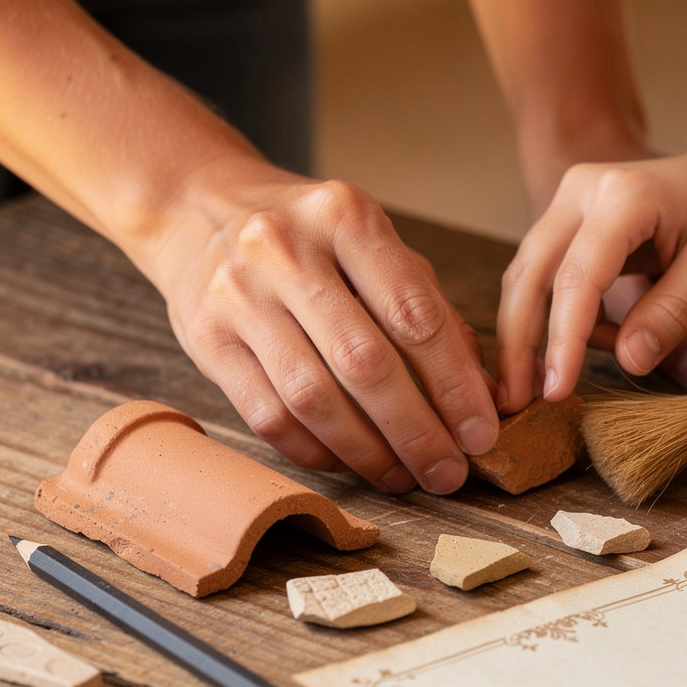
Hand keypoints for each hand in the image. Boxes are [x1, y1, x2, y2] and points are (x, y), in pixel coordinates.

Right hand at [141, 164, 499, 492]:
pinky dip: (317, 452)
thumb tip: (489, 397)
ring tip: (403, 477)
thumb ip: (433, 312)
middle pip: (365, 363)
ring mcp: (239, 296)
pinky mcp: (206, 340)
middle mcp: (287, 250)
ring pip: (313, 398)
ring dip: (367, 452)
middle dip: (416, 431)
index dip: (455, 386)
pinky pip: (269, 416)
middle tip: (447, 473)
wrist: (198, 209)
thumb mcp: (376, 248)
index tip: (481, 435)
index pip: (415, 315)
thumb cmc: (312, 238)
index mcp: (347, 217)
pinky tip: (351, 464)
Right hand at [496, 142, 686, 410]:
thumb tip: (628, 362)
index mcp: (625, 197)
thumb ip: (673, 312)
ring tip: (527, 387)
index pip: (578, 278)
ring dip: (520, 333)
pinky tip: (561, 355)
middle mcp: (583, 190)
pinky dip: (541, 317)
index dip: (564, 340)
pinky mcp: (569, 219)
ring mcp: (570, 202)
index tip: (558, 390)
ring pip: (525, 274)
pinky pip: (542, 273)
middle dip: (517, 342)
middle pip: (530, 274)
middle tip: (516, 400)